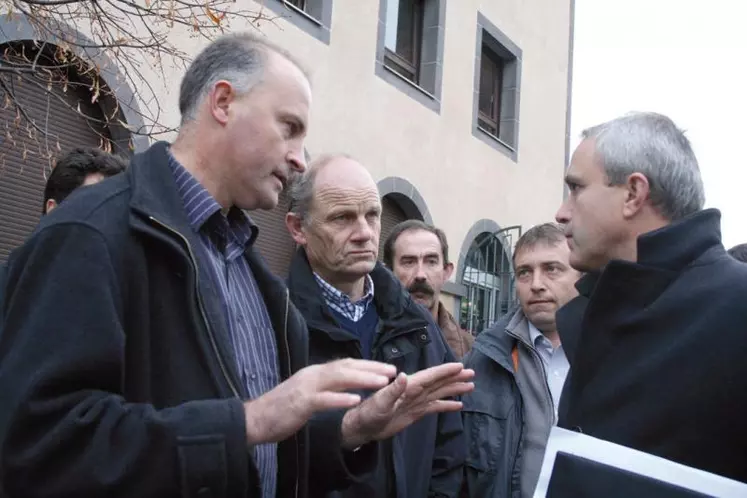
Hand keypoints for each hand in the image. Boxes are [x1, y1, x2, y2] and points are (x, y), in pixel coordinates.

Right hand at [243, 359, 396, 444]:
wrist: (255, 418)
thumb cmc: (281, 408)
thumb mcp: (305, 392)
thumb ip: (322, 386)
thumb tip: (342, 382)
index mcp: (314, 373)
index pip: (345, 364)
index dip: (367, 365)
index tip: (386, 368)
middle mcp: (312, 375)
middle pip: (346, 367)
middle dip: (371, 368)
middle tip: (393, 371)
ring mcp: (306, 387)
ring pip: (339, 378)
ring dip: (363, 379)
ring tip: (382, 382)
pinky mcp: (301, 403)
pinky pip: (324, 399)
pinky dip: (341, 399)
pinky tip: (357, 400)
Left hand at [340, 362, 474, 448]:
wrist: (364, 427)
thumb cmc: (369, 413)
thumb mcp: (380, 402)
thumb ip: (393, 390)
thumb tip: (404, 376)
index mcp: (408, 385)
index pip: (430, 376)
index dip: (445, 371)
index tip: (460, 366)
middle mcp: (415, 390)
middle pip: (439, 382)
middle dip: (455, 377)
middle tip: (472, 373)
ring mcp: (417, 401)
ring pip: (439, 392)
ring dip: (454, 388)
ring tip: (471, 385)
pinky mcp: (416, 412)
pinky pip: (435, 406)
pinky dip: (447, 405)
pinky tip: (458, 405)